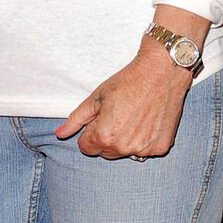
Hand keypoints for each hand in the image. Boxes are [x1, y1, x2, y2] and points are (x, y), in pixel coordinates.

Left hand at [54, 41, 192, 158]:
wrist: (162, 70)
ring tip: (135, 115)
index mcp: (104, 136)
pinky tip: (149, 119)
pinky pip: (146, 150)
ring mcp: (144, 150)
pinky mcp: (161, 147)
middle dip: (108, 137)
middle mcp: (124, 148)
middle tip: (120, 113)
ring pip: (125, 152)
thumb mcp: (98, 96)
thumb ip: (77, 118)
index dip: (91, 130)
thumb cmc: (128, 80)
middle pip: (105, 152)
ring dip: (126, 139)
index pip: (86, 147)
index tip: (103, 115)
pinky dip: (145, 139)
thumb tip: (59, 134)